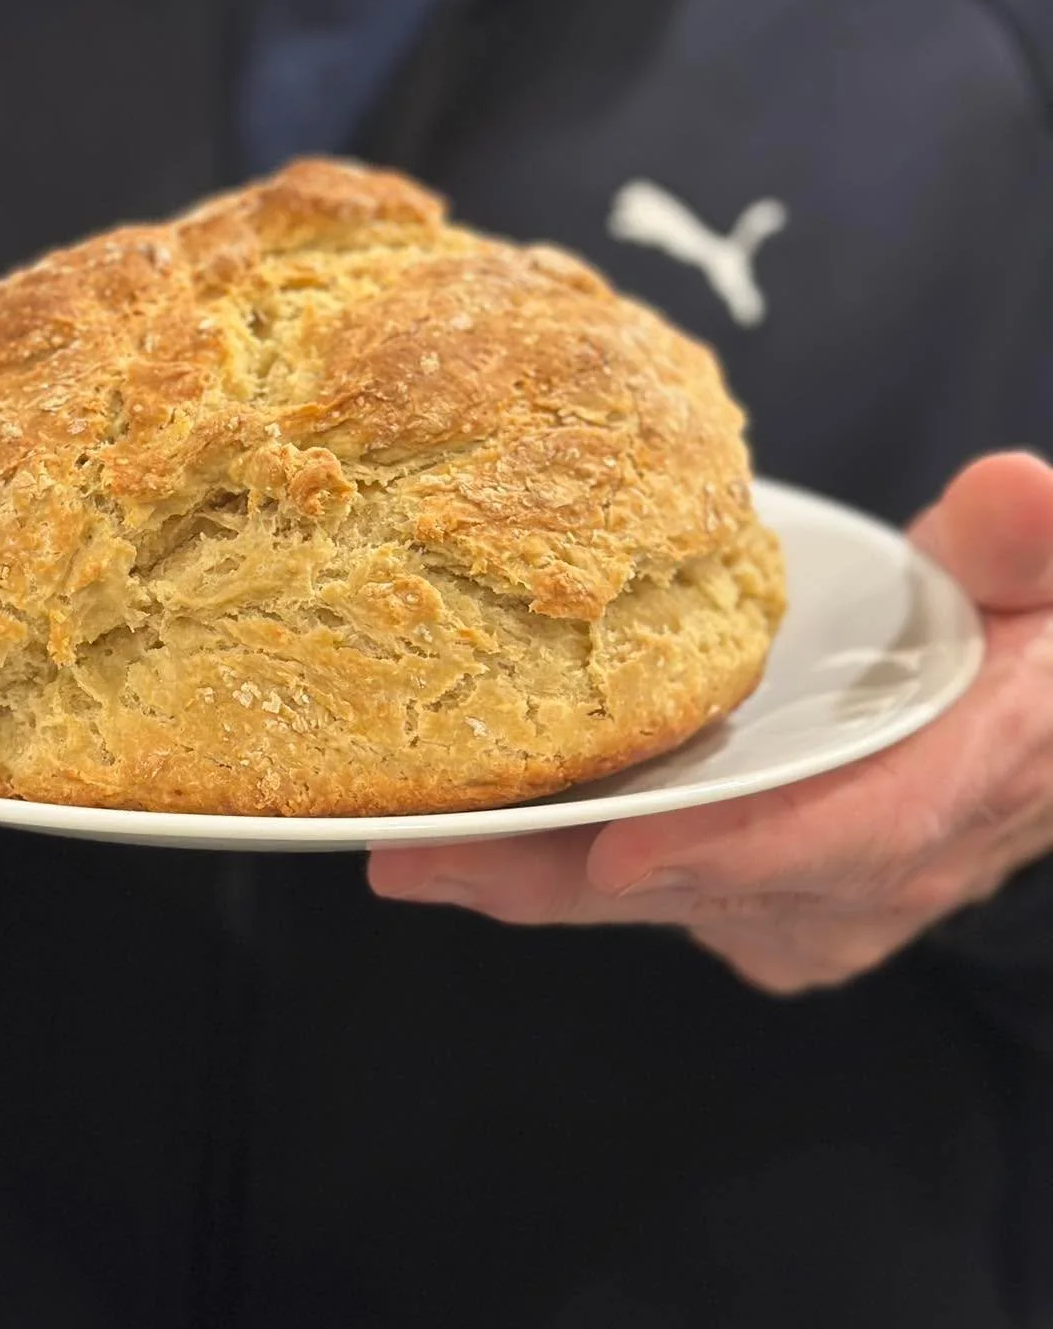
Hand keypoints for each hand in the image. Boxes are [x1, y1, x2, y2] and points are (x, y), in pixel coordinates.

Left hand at [369, 452, 1052, 994]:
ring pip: (659, 898)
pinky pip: (647, 893)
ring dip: (533, 881)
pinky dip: (553, 870)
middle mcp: (877, 869)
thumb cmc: (1015, 642)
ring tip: (406, 848)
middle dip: (564, 878)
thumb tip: (1016, 490)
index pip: (846, 833)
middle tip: (426, 855)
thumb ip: (1018, 543)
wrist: (1025, 728)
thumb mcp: (1037, 584)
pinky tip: (453, 844)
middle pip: (710, 885)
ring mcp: (814, 902)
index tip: (615, 854)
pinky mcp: (760, 904)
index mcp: (958, 783)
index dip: (728, 851)